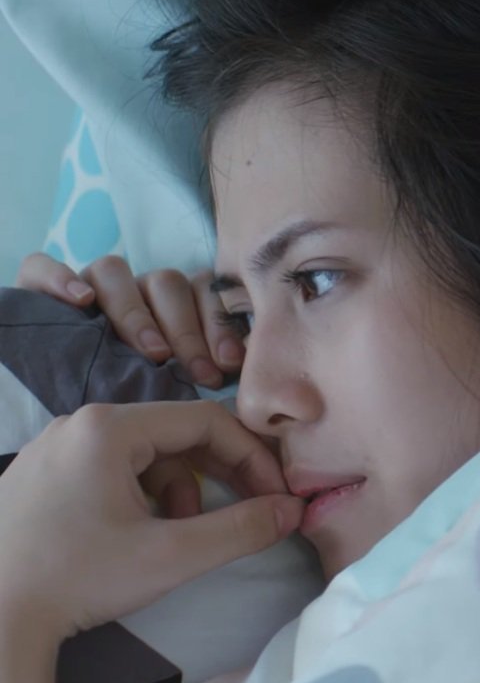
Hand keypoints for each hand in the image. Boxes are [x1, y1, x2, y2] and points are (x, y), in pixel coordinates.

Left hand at [0, 402, 303, 644]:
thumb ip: (242, 529)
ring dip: (176, 491)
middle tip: (245, 513)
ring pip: (142, 454)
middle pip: (174, 434)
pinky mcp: (36, 475)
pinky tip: (133, 536)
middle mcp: (79, 424)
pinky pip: (107, 469)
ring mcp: (52, 448)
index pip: (206, 421)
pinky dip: (138, 496)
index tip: (275, 497)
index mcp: (110, 426)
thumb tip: (292, 509)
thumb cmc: (77, 579)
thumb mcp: (172, 556)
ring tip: (175, 537)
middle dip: (216, 475)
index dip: (251, 457)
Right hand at [15, 253, 240, 387]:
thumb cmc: (133, 405)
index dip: (220, 326)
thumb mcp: (170, 397)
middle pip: (166, 283)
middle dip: (188, 331)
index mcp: (172, 306)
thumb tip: (237, 390)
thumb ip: (200, 384)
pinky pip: (42, 268)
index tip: (229, 363)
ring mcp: (89, 287)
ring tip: (152, 353)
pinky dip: (60, 277)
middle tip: (200, 373)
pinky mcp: (40, 291)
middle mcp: (135, 291)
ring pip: (115, 271)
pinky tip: (80, 301)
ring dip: (137, 312)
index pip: (204, 292)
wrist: (70, 415)